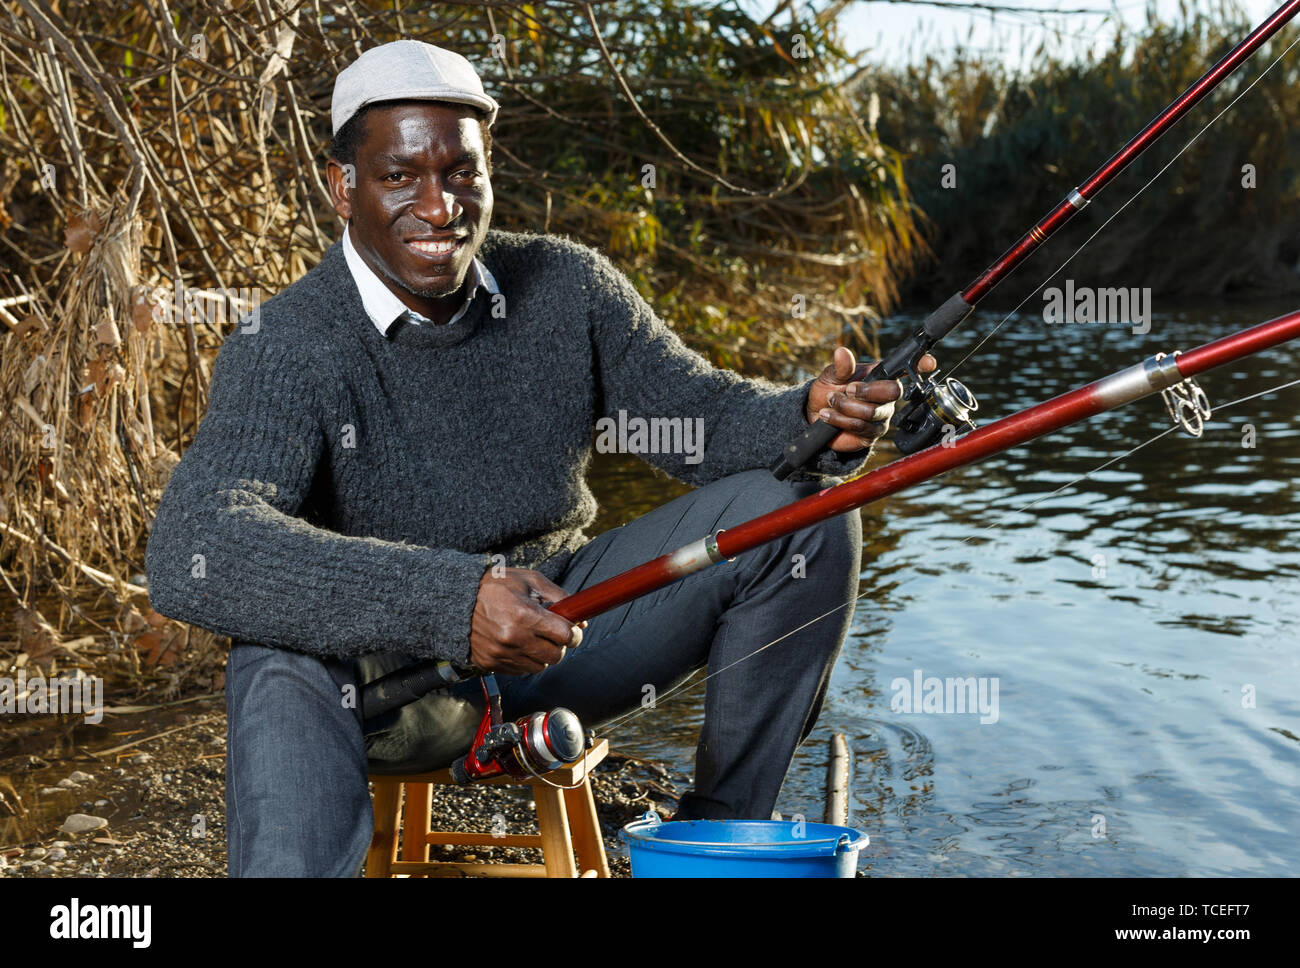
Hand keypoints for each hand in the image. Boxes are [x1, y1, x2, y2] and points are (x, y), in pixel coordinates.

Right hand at [469, 568, 585, 674]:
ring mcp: (501, 654)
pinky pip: (521, 671)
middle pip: (556, 655)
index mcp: (525, 615)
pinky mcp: (491, 664)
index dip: (573, 632)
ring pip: (540, 666)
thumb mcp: (529, 580)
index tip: (570, 629)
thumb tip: (580, 619)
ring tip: (532, 637)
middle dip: (559, 644)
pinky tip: (518, 644)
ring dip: (542, 654)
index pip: (565, 635)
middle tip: (551, 633)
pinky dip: (525, 660)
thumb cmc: (493, 586)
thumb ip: (558, 597)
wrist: (455, 599)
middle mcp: (514, 638)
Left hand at [806, 346, 937, 451]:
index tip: (929, 363)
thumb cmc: (828, 391)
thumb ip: (840, 367)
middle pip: (893, 391)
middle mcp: (886, 395)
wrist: (815, 417)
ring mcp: (882, 415)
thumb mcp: (830, 376)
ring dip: (845, 407)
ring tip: (831, 402)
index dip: (920, 365)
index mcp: (879, 376)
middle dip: (867, 391)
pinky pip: (861, 427)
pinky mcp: (872, 434)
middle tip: (847, 390)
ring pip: (872, 411)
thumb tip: (842, 352)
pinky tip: (828, 416)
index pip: (905, 369)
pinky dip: (840, 419)